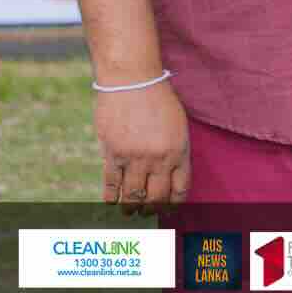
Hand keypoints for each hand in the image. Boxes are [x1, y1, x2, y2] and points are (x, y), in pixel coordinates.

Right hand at [94, 80, 189, 215]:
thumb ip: (175, 149)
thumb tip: (169, 174)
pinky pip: (112, 184)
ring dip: (132, 208)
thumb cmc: (158, 98)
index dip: (174, 203)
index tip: (169, 209)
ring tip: (131, 213)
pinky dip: (112, 197)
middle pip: (156, 197)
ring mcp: (135, 158)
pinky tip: (112, 202)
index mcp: (179, 151)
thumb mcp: (177, 124)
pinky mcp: (113, 154)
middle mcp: (159, 158)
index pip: (180, 189)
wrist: (132, 79)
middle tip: (148, 213)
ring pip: (133, 195)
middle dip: (153, 209)